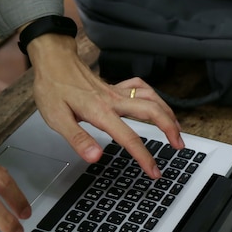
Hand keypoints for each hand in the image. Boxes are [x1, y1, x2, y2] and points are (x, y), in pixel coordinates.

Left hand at [26, 33, 184, 178]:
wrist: (53, 60)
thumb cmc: (52, 88)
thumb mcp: (56, 118)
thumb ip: (78, 139)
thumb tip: (95, 156)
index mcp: (100, 112)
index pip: (129, 137)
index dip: (144, 157)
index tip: (154, 171)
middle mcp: (113, 100)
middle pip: (152, 111)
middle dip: (170, 129)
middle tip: (179, 146)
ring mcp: (117, 92)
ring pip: (151, 98)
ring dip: (168, 112)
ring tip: (177, 128)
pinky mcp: (116, 86)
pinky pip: (141, 87)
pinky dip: (153, 96)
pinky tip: (157, 104)